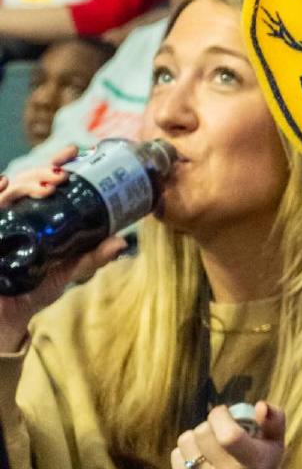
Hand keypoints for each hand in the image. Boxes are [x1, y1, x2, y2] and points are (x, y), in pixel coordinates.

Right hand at [0, 151, 126, 350]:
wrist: (8, 317)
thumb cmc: (35, 288)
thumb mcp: (68, 270)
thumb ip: (92, 256)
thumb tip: (122, 242)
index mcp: (35, 213)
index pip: (42, 179)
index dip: (56, 162)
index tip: (74, 151)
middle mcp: (15, 212)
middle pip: (26, 179)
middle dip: (44, 170)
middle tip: (64, 173)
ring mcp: (0, 220)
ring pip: (9, 189)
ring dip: (28, 181)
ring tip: (50, 184)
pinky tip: (3, 185)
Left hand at [172, 401, 284, 468]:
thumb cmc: (263, 462)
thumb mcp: (277, 440)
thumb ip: (274, 418)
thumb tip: (259, 406)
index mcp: (250, 464)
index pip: (227, 436)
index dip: (221, 416)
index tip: (225, 412)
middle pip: (202, 433)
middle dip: (210, 424)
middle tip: (219, 429)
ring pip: (186, 442)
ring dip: (197, 438)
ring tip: (210, 444)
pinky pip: (175, 456)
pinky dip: (186, 452)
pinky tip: (201, 458)